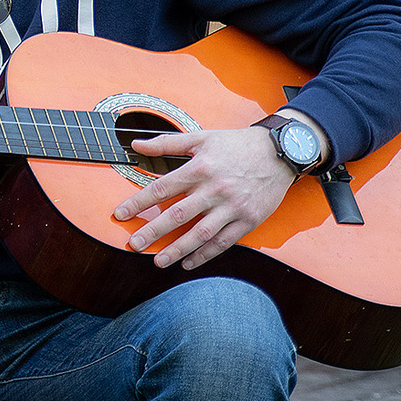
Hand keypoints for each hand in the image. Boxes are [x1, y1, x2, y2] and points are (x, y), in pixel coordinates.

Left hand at [113, 126, 298, 269]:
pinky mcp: (248, 220)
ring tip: (158, 261)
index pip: (161, 188)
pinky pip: (223, 242)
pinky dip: (205, 255)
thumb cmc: (237, 144)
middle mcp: (214, 189)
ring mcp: (232, 207)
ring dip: (177, 249)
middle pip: (178, 215)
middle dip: (153, 231)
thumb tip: (136, 144)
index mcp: (200, 168)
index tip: (120, 215)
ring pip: (200, 233)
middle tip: (133, 244)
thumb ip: (167, 142)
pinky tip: (188, 263)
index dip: (138, 203)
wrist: (280, 152)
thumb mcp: (201, 137)